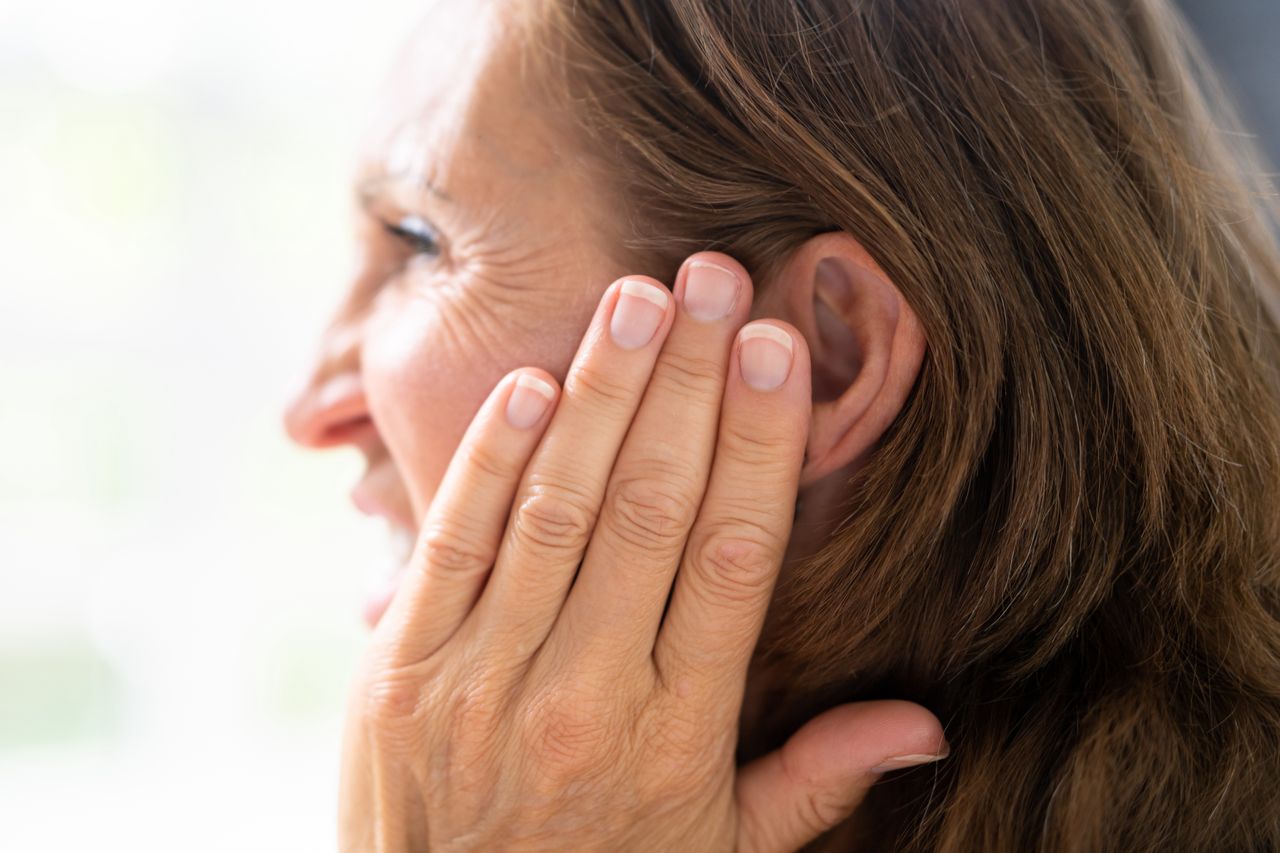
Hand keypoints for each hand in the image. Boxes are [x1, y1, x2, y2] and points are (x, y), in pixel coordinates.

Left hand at [340, 252, 947, 851]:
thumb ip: (817, 780)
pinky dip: (490, 459)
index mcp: (676, 730)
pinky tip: (530, 382)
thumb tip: (930, 724)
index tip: (778, 351)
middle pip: (650, 508)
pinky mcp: (400, 672)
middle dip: (689, 384)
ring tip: (638, 300)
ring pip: (556, 509)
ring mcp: (483, 678)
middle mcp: (585, 693)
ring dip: (601, 394)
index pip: (735, 557)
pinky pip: (452, 546)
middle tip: (717, 278)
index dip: (760, 445)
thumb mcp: (723, 852)